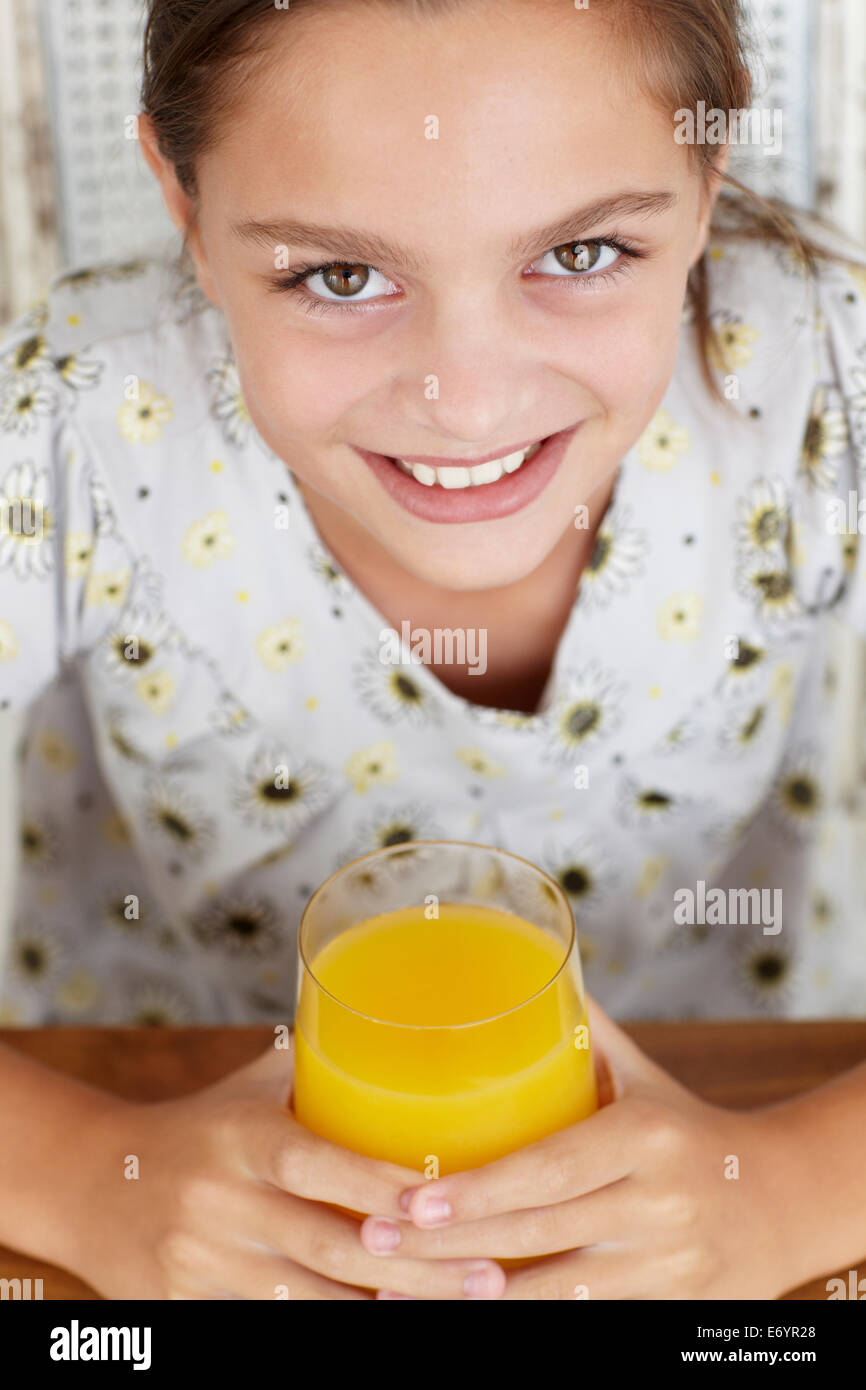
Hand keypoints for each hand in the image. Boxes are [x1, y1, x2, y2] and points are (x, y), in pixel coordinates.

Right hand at [71, 1035, 504, 1299]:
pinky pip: (274, 1327)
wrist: (87, 1184)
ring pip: (311, 1303)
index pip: (316, 1164)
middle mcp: (219, 1202)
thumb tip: (411, 1034)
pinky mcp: (189, 1308)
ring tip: (462, 1306)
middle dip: (418, 1271)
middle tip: (491, 1277)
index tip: (447, 1201)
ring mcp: (202, 1264)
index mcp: (240, 1136)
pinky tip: (389, 1325)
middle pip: (330, 1250)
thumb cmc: (198, 1127)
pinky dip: (336, 1329)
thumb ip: (321, 1070)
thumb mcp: (248, 1089)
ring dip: (390, 1311)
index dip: (380, 1188)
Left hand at [360, 996, 797, 1298]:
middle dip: (451, 1242)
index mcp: (647, 1135)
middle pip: (540, 1233)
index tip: (414, 1197)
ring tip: (399, 1288)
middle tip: (378, 1237)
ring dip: (474, 1295)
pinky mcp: (667, 1308)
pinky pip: (582, 1315)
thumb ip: (583, 1031)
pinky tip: (465, 1311)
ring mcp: (666, 1265)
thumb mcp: (643, 1075)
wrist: (779, 1201)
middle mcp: (659, 1203)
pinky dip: (523, 1316)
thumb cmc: (686, 1127)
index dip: (481, 1190)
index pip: (551, 1169)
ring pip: (555, 1290)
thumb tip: (520, 964)